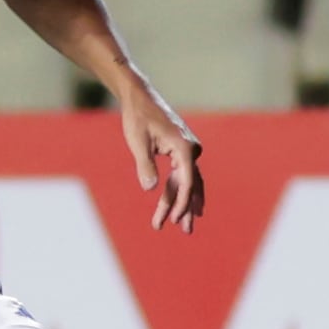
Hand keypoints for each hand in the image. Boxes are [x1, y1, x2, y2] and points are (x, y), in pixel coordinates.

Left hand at [118, 86, 204, 233]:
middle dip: (185, 209)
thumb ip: (145, 166)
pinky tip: (180, 208)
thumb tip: (150, 189)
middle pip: (191, 185)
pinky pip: (182, 176)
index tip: (173, 219)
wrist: (140, 98)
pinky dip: (179, 191)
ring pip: (188, 183)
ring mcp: (188, 151)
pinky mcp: (181, 152)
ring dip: (185, 204)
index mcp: (184, 147)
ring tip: (185, 227)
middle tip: (185, 231)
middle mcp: (191, 149)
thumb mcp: (138, 142)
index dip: (182, 203)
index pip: (187, 181)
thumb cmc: (138, 118)